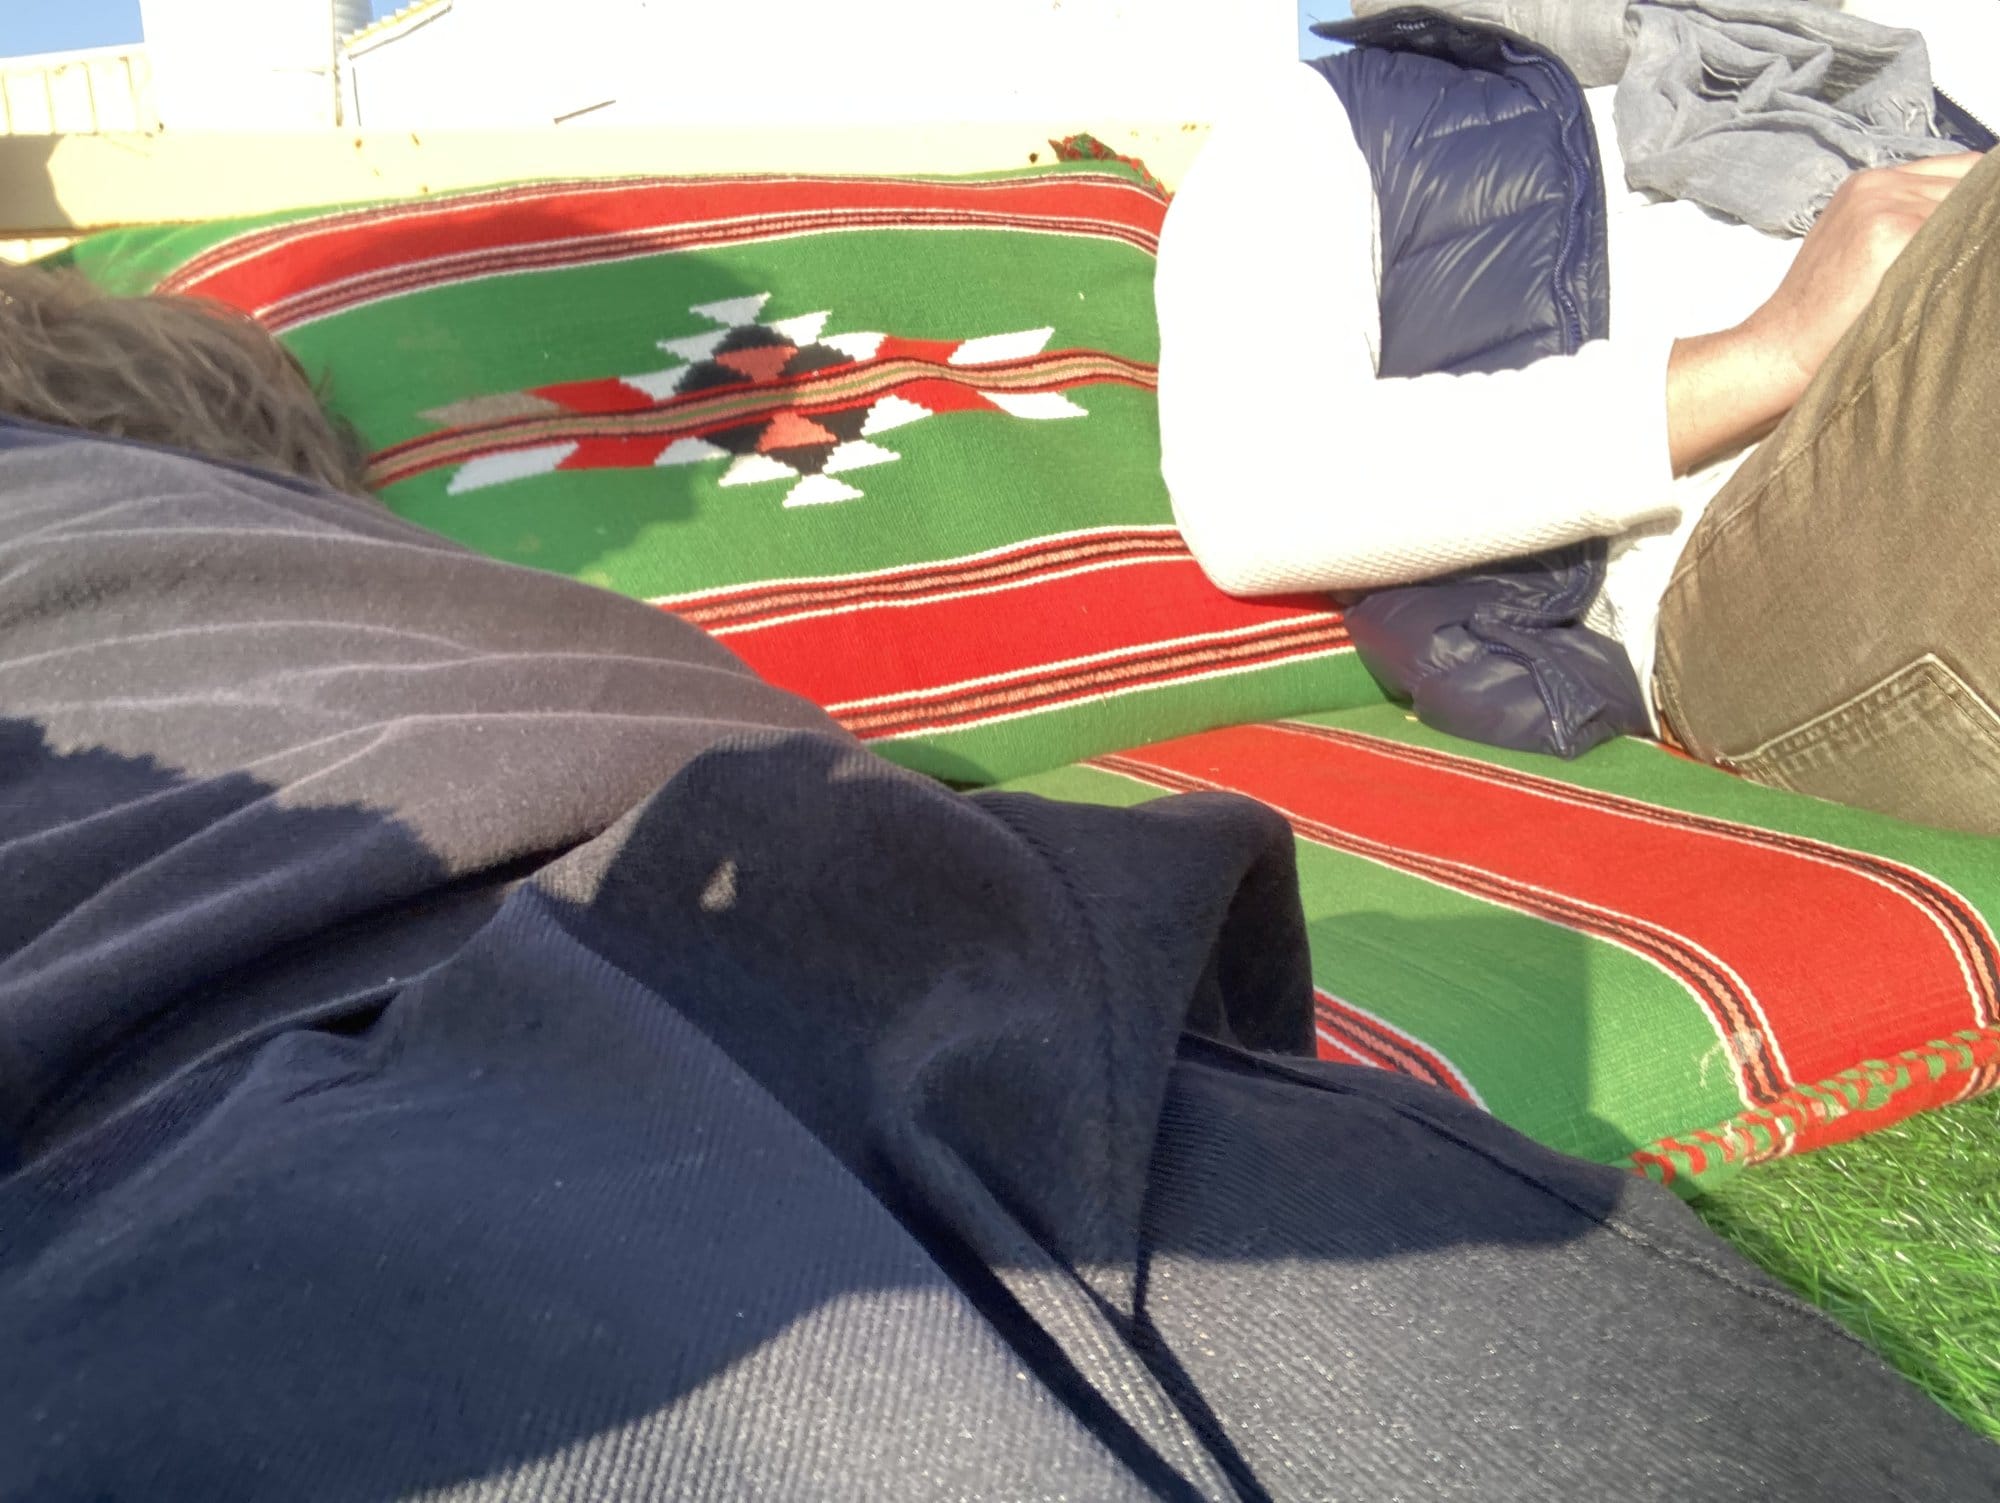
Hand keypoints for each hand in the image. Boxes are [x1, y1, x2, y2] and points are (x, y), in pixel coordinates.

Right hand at [1667, 152, 1982, 474]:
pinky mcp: (1895, 231)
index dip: (1979, 204)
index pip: (1962, 170)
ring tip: (1951, 281)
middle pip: (1973, 184)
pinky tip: (1949, 288)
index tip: (1979, 236)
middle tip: (1968, 266)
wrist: (1781, 350)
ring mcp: (1887, 204)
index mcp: (1868, 184)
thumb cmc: (1819, 316)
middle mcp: (1879, 184)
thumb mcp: (1855, 246)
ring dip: (1975, 244)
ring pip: (1973, 209)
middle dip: (1979, 225)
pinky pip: (1964, 233)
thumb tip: (1970, 220)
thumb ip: (1903, 218)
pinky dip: (1970, 260)